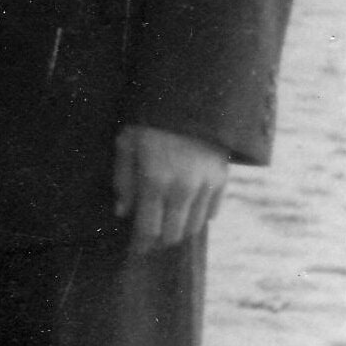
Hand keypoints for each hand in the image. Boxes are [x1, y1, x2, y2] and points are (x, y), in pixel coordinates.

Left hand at [112, 124, 227, 252]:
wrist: (192, 96)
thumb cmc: (151, 118)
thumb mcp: (127, 142)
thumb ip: (124, 180)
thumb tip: (123, 213)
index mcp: (155, 180)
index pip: (148, 229)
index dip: (141, 244)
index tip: (136, 249)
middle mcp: (182, 188)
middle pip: (173, 234)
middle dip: (160, 240)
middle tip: (151, 236)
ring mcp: (205, 185)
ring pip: (193, 227)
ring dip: (180, 229)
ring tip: (169, 222)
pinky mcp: (222, 180)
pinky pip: (212, 212)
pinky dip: (199, 215)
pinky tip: (187, 207)